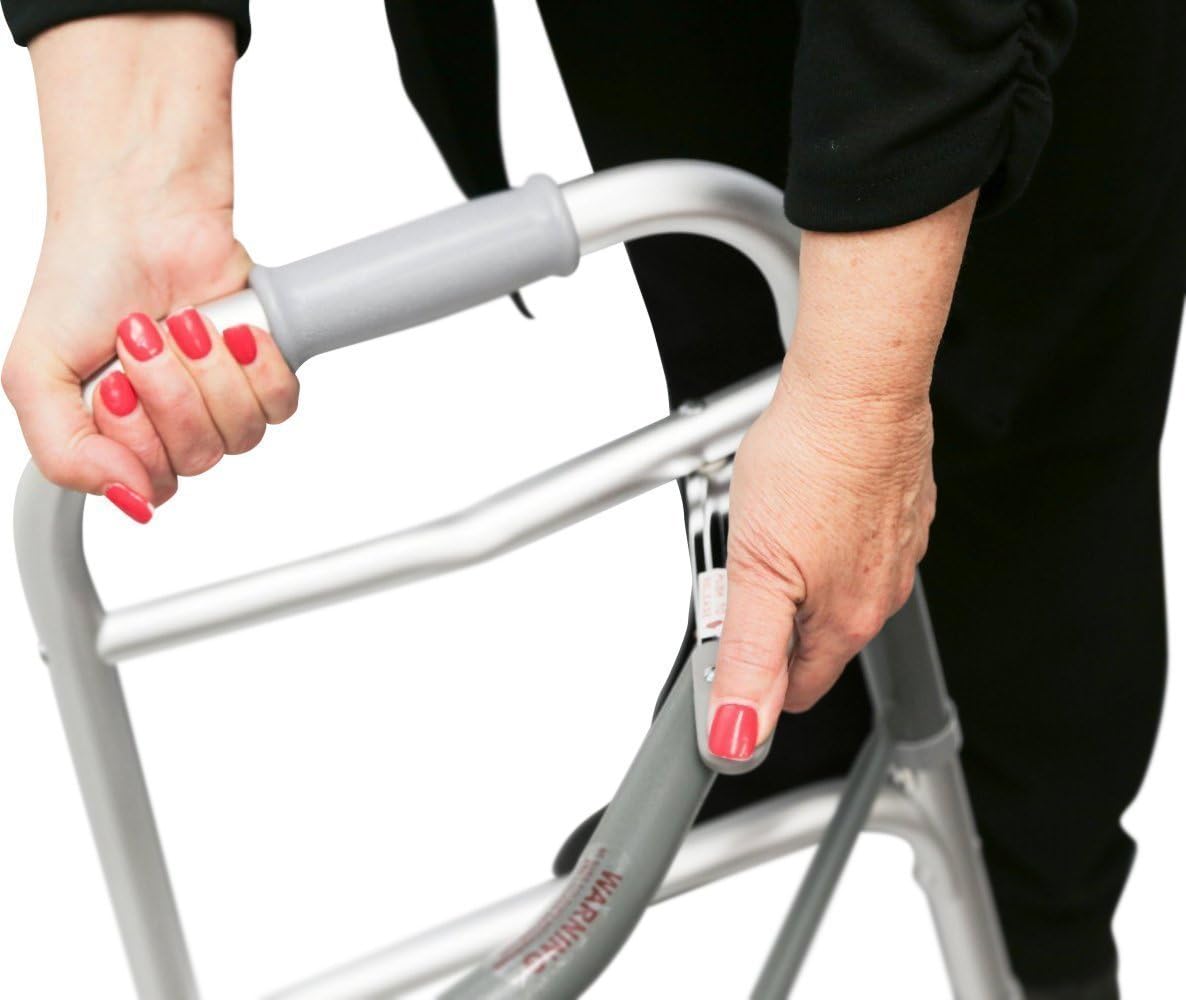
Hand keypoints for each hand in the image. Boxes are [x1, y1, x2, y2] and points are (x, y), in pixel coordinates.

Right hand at [1, 14, 297, 522]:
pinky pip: (280, 404)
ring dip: (209, 374)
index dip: (139, 441)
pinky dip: (256, 366)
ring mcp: (223, 396)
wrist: (139, 214)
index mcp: (121, 435)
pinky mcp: (264, 367)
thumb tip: (127, 500)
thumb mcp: (33, 373)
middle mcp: (175, 423)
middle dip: (171, 394)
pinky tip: (229, 331)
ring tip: (181, 325)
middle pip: (201, 459)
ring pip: (243, 434)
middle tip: (143, 340)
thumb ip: (62, 454)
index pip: (154, 487)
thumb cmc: (83, 280)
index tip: (113, 385)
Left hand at [705, 371, 933, 757]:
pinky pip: (853, 541)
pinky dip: (823, 530)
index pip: (799, 689)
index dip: (757, 684)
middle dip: (772, 618)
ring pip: (832, 586)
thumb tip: (740, 731)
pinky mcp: (897, 509)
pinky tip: (799, 500)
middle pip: (813, 636)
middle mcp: (880, 592)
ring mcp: (895, 549)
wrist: (856, 388)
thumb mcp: (756, 573)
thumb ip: (749, 659)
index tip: (725, 660)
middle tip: (739, 568)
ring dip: (795, 571)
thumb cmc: (810, 462)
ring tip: (767, 525)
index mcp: (847, 620)